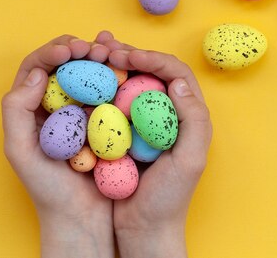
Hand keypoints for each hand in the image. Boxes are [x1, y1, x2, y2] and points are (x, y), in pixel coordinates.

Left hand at [2, 33, 118, 257]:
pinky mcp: (106, 121)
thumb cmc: (48, 190)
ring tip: (111, 53)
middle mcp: (57, 105)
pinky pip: (111, 92)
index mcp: (32, 108)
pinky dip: (117, 76)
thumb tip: (34, 74)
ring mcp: (83, 112)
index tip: (71, 50)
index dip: (52, 52)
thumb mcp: (20, 151)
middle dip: (79, 49)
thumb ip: (16, 111)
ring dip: (99, 58)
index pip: (37, 67)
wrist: (83, 218)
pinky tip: (127, 69)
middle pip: (65, 65)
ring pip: (89, 74)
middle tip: (95, 48)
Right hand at [96, 34, 212, 257]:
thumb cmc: (170, 198)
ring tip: (92, 54)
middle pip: (151, 71)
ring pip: (129, 82)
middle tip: (105, 48)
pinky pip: (110, 101)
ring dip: (112, 66)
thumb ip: (193, 120)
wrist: (143, 229)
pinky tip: (83, 81)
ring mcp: (143, 122)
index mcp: (187, 115)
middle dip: (129, 54)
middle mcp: (167, 113)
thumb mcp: (190, 161)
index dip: (154, 58)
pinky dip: (99, 87)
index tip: (129, 57)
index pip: (175, 73)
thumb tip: (179, 82)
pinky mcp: (122, 132)